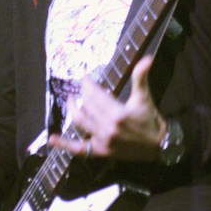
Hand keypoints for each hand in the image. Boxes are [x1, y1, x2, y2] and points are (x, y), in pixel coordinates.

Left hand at [48, 56, 166, 161]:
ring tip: (70, 100)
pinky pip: (79, 150)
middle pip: (87, 107)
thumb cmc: (150, 119)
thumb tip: (147, 58)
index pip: (96, 96)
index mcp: (118, 114)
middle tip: (81, 86)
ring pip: (81, 123)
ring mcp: (102, 142)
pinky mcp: (100, 152)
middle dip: (83, 94)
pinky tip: (52, 139)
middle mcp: (107, 129)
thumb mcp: (144, 97)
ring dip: (73, 111)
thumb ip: (141, 77)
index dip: (88, 85)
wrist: (158, 145)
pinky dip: (64, 145)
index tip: (84, 77)